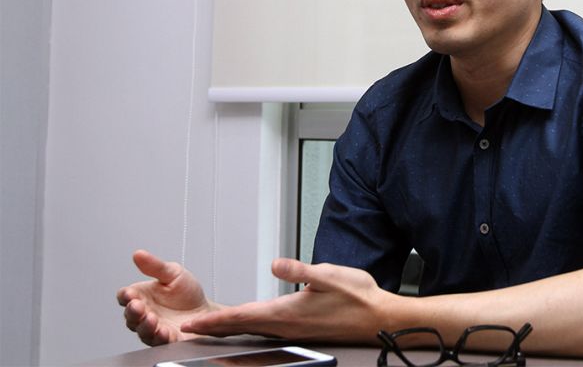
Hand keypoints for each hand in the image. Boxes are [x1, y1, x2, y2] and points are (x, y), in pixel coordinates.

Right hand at [117, 249, 218, 345]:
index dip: (125, 295)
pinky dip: (159, 337)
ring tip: (151, 318)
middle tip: (138, 306)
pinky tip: (162, 331)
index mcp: (143, 296)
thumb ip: (155, 266)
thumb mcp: (173, 273)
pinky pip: (158, 341)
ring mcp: (154, 327)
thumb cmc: (187, 293)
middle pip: (131, 315)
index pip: (126, 296)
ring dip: (144, 325)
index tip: (130, 293)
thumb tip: (138, 254)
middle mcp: (145, 313)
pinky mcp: (166, 339)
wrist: (206, 310)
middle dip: (133, 311)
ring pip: (142, 330)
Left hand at [181, 259, 397, 342]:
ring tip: (211, 329)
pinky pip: (267, 332)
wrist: (378, 318)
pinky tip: (248, 326)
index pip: (242, 317)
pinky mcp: (302, 331)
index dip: (214, 322)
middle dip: (214, 330)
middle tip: (189, 332)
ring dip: (230, 330)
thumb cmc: (357, 297)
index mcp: (287, 312)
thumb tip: (275, 264)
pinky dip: (249, 329)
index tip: (192, 326)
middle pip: (242, 328)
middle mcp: (286, 326)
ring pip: (253, 331)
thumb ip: (299, 269)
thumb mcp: (328, 274)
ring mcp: (294, 331)